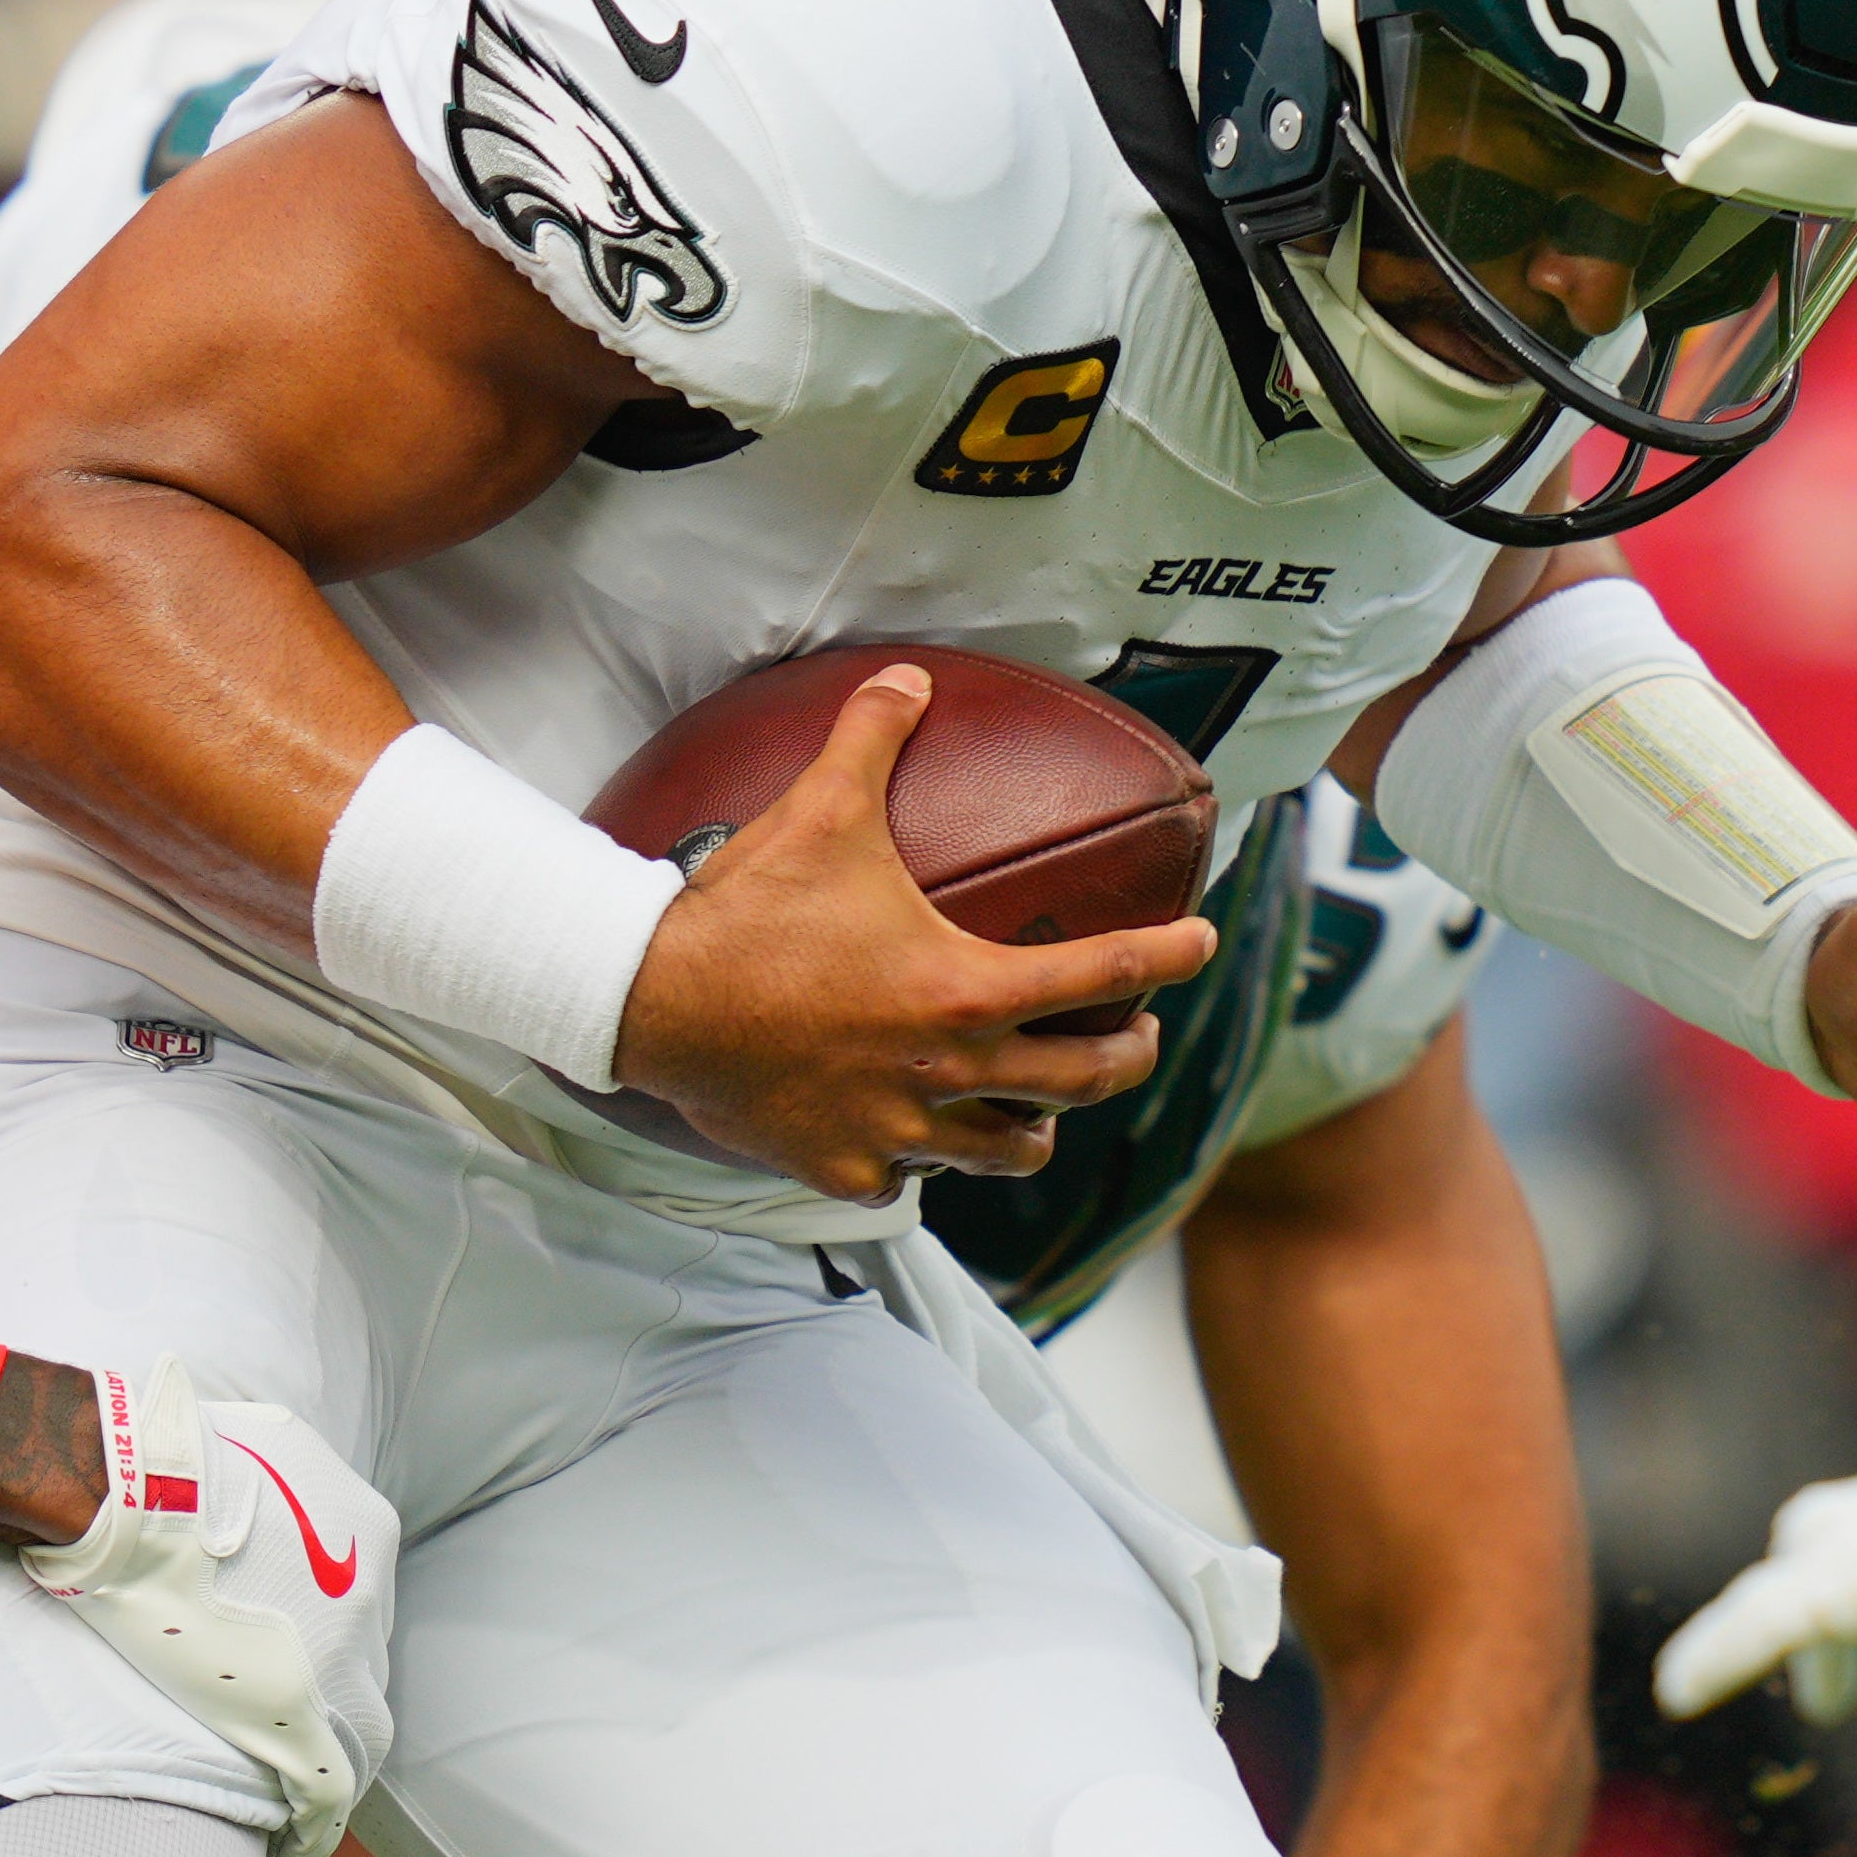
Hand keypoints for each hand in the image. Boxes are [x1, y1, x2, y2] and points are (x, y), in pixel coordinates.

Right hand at [17, 1354, 396, 1856]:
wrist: (125, 1489)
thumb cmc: (170, 1455)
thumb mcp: (257, 1439)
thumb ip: (279, 1469)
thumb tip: (251, 1475)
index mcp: (363, 1529)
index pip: (360, 1601)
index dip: (326, 1636)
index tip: (288, 1655)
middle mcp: (366, 1595)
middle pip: (362, 1664)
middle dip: (327, 1692)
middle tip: (275, 1716)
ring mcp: (339, 1660)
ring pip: (356, 1731)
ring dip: (323, 1760)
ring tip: (284, 1795)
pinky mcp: (300, 1720)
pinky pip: (326, 1795)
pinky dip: (313, 1832)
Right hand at [607, 664, 1218, 1202]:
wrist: (654, 1000)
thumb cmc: (749, 911)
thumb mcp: (821, 810)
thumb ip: (873, 739)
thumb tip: (907, 679)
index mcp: (968, 990)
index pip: (1105, 972)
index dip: (1169, 955)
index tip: (1201, 943)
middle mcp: (952, 1071)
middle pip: (1086, 1079)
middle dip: (1128, 1055)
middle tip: (1135, 1034)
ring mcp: (902, 1130)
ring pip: (1012, 1151)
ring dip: (1036, 1128)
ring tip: (1039, 1112)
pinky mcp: (846, 1165)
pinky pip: (907, 1178)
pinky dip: (918, 1161)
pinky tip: (911, 1145)